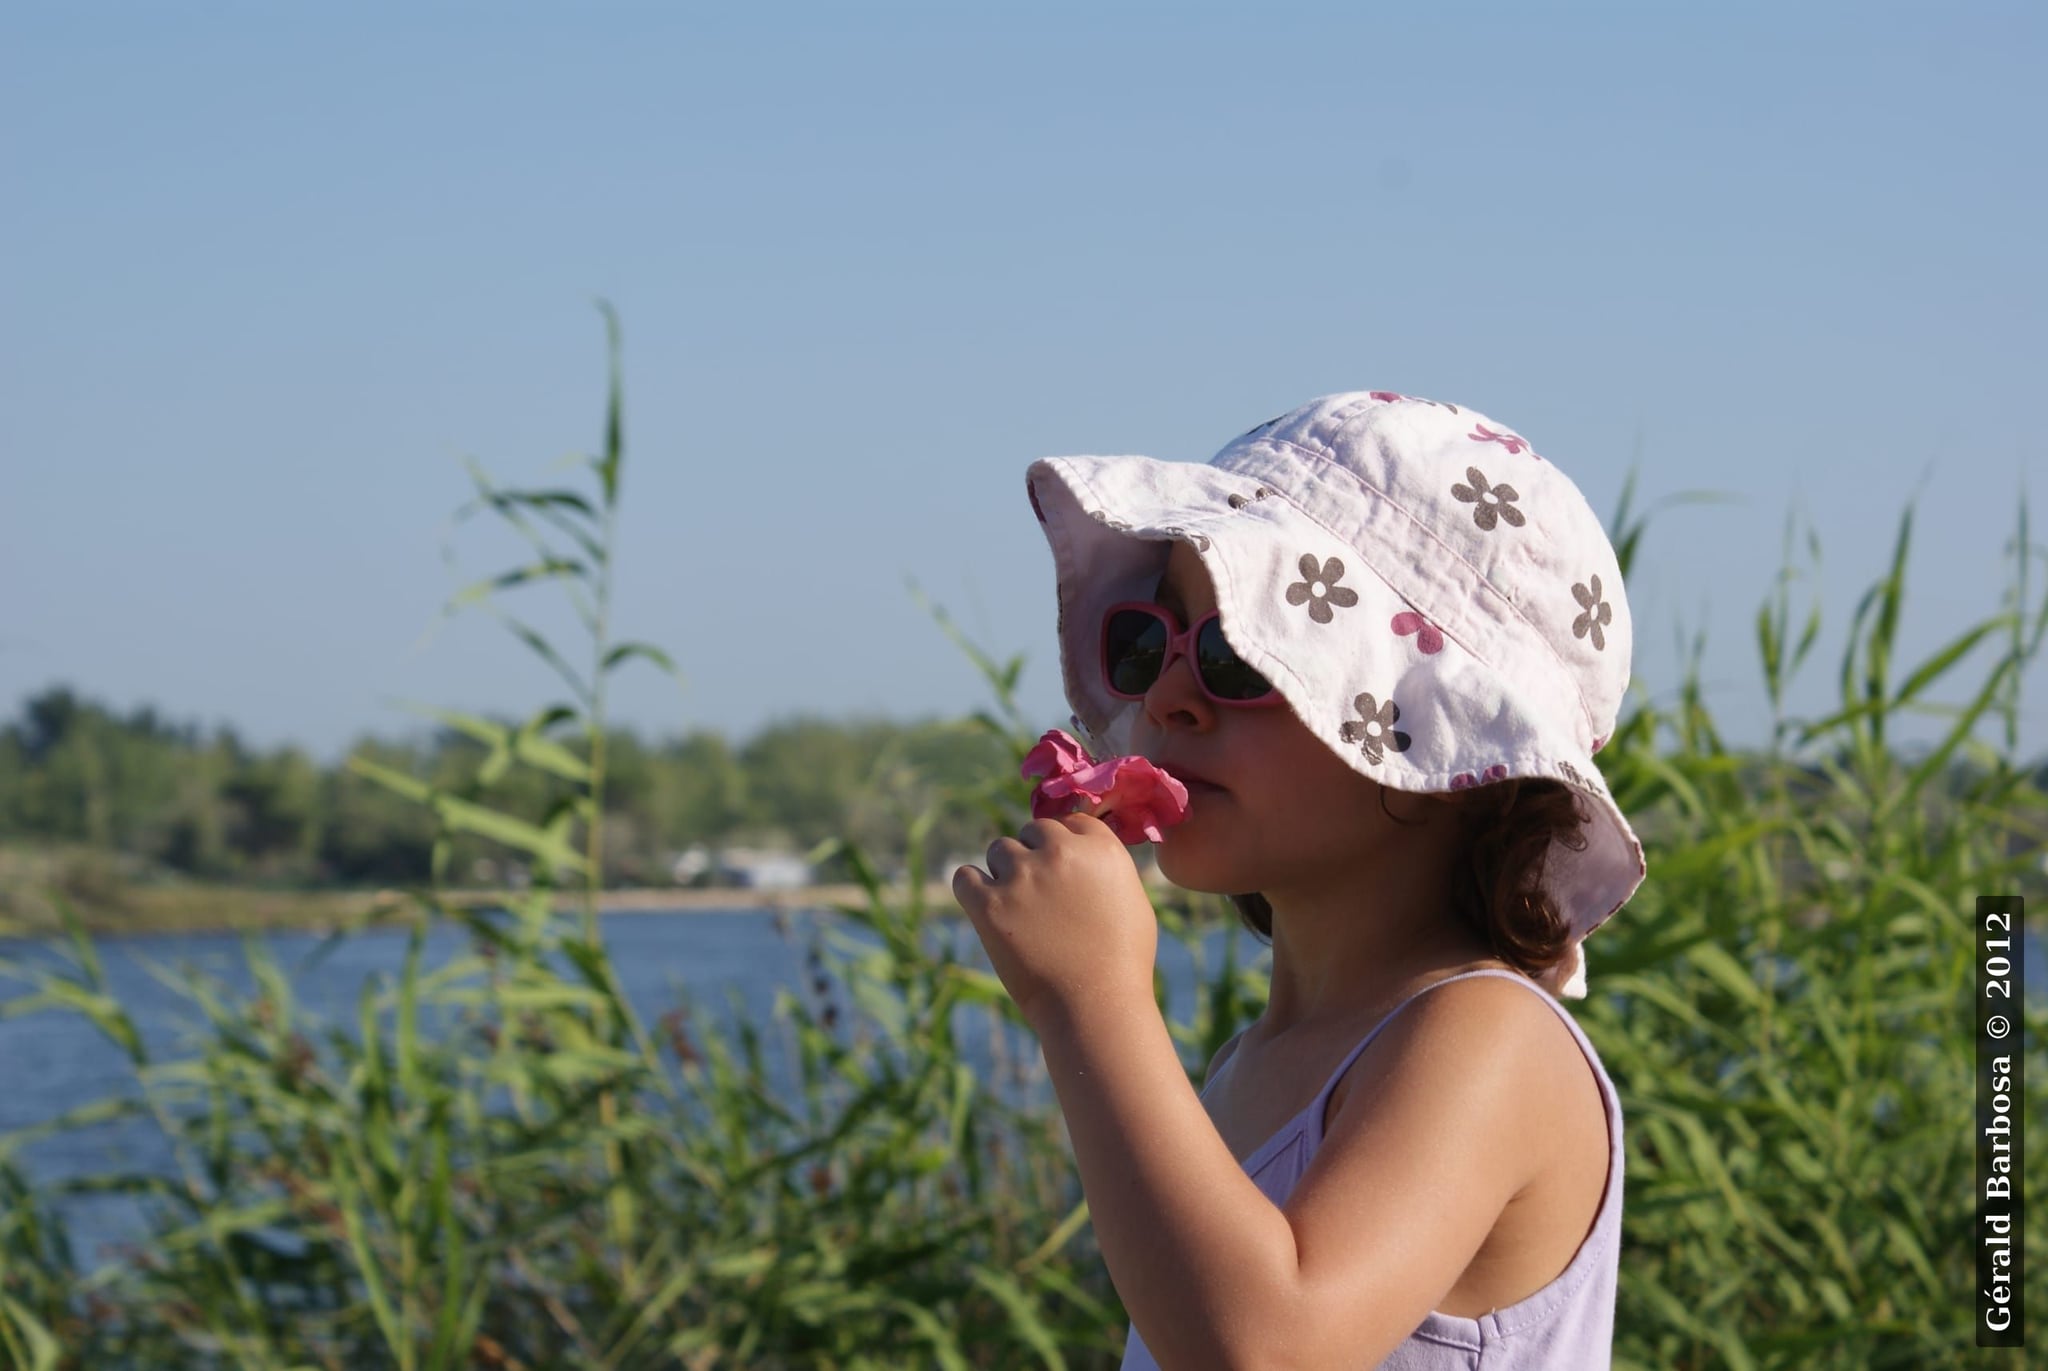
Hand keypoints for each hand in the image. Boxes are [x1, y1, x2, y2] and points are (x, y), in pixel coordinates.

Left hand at [952, 813, 1158, 1030]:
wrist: (1095, 1008)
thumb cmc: (1122, 964)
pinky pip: (964, 877)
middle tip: (1040, 896)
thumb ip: (1106, 867)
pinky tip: (985, 908)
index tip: (1061, 870)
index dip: (1063, 844)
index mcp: (1100, 848)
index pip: (1070, 821)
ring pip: (999, 850)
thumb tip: (1082, 851)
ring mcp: (1022, 876)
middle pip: (1032, 831)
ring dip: (1006, 873)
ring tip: (1021, 912)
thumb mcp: (1132, 901)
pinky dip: (972, 889)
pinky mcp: (989, 904)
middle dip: (1034, 855)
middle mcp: (1060, 852)